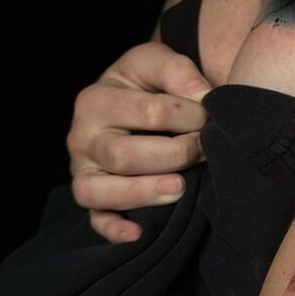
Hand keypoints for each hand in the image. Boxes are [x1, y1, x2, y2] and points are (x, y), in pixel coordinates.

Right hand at [68, 41, 213, 243]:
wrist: (133, 98)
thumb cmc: (148, 83)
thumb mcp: (157, 61)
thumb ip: (177, 70)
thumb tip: (202, 95)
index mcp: (96, 100)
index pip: (149, 113)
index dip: (189, 117)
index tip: (212, 116)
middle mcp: (82, 138)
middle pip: (124, 156)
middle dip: (174, 155)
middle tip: (206, 151)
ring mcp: (84, 171)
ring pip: (101, 192)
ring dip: (143, 193)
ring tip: (180, 188)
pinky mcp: (93, 198)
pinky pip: (97, 219)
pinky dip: (114, 230)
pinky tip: (138, 234)